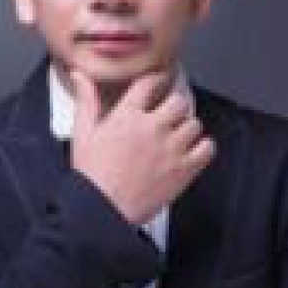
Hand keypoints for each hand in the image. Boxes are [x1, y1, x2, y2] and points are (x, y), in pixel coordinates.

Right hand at [69, 68, 215, 224]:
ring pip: (194, 123)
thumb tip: (80, 75)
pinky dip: (204, 147)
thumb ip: (85, 100)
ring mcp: (171, 148)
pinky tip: (193, 151)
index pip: (149, 83)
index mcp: (127, 116)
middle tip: (169, 114)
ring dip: (188, 127)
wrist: (101, 212)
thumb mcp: (82, 133)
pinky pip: (207, 148)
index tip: (160, 80)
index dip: (157, 79)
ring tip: (178, 135)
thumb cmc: (91, 176)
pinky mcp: (184, 169)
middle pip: (178, 101)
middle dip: (174, 106)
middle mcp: (152, 127)